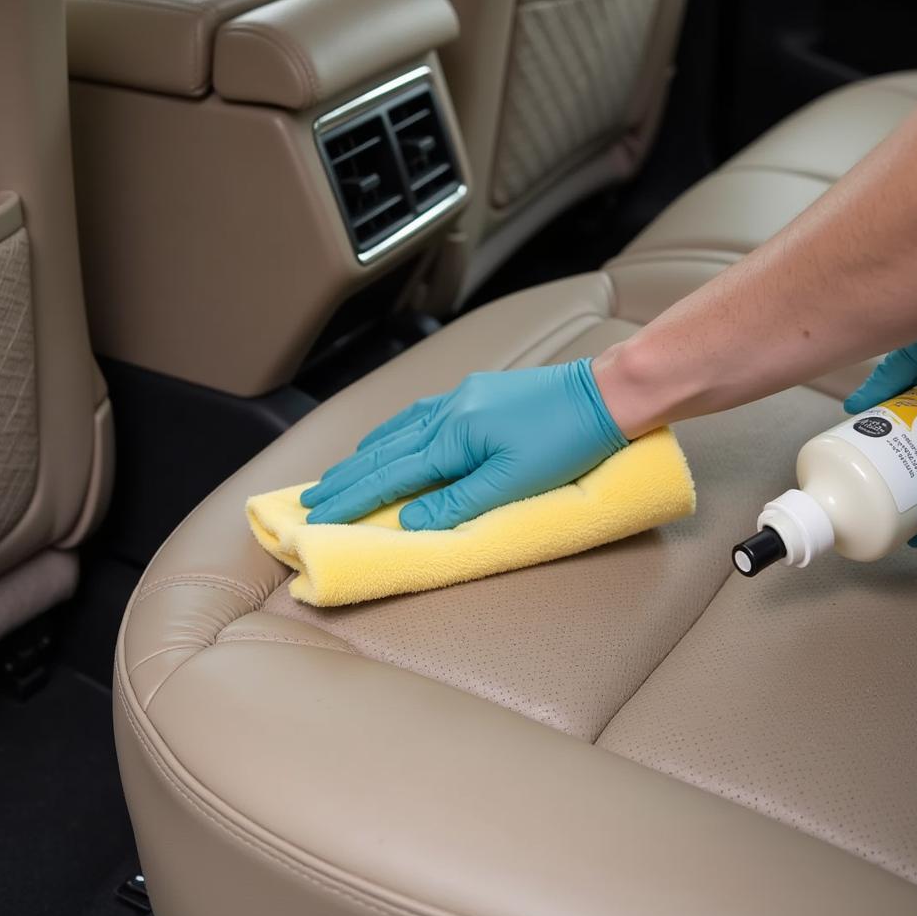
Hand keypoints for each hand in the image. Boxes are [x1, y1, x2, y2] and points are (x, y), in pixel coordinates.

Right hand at [300, 359, 628, 529]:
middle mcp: (448, 412)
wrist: (604, 394)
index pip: (391, 476)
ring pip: (399, 430)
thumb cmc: (567, 441)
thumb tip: (409, 521)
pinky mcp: (477, 394)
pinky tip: (392, 437)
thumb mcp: (513, 482)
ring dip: (366, 456)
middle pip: (385, 452)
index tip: (319, 515)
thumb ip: (458, 503)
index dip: (353, 499)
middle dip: (346, 478)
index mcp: (454, 436)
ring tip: (340, 473)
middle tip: (312, 498)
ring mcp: (462, 399)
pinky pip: (420, 414)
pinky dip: (395, 432)